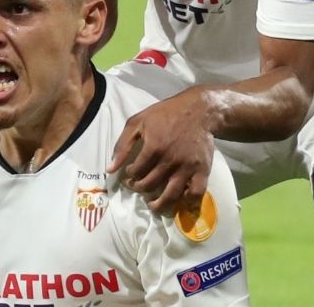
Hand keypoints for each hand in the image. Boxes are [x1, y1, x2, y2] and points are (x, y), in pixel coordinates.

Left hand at [107, 89, 215, 214]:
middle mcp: (170, 160)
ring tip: (152, 205)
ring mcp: (187, 167)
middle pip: (150, 185)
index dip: (129, 175)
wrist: (198, 110)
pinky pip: (195, 193)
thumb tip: (110, 169)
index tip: (129, 174)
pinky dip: (187, 200)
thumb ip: (122, 145)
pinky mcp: (203, 170)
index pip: (136, 172)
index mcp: (153, 147)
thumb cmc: (165, 114)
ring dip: (158, 204)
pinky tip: (178, 199)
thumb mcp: (138, 122)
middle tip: (136, 186)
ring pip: (170, 194)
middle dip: (138, 188)